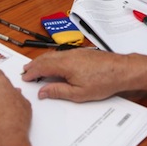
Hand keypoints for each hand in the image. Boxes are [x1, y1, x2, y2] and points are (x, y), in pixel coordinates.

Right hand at [22, 50, 146, 102]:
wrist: (121, 70)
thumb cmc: (103, 81)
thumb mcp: (78, 93)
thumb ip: (58, 91)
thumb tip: (43, 91)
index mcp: (65, 65)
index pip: (42, 67)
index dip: (32, 72)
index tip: (25, 77)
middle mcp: (69, 55)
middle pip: (46, 58)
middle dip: (34, 64)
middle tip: (26, 71)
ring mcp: (76, 52)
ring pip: (54, 55)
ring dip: (43, 60)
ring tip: (36, 67)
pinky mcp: (82, 52)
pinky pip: (62, 54)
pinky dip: (53, 58)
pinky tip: (54, 63)